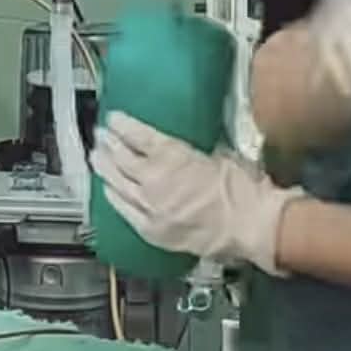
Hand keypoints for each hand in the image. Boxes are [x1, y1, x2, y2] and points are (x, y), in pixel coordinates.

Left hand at [90, 113, 304, 275]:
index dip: (122, 125)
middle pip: (121, 157)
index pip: (137, 135)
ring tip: (97, 157)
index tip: (114, 119)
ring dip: (105, 168)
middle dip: (109, 144)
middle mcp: (156, 180)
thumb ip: (193, 151)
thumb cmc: (244, 189)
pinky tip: (108, 190)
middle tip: (102, 135)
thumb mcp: (219, 154)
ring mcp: (151, 207)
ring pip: (117, 184)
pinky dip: (113, 198)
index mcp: (173, 155)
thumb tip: (182, 147)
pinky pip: (124, 212)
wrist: (253, 226)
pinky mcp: (153, 231)